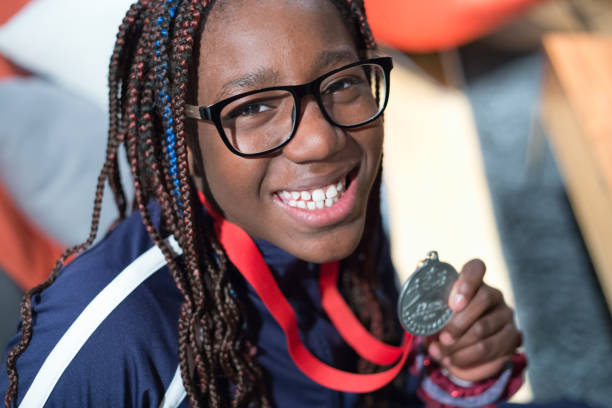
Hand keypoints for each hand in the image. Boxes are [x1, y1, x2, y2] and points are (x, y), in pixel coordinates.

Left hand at [426, 259, 521, 382]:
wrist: (463, 350)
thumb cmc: (445, 323)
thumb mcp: (435, 313)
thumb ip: (429, 307)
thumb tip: (417, 311)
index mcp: (473, 281)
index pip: (475, 268)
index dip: (465, 282)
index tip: (452, 303)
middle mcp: (493, 294)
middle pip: (482, 299)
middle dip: (457, 322)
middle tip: (442, 338)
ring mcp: (505, 315)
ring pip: (483, 328)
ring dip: (458, 344)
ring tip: (441, 352)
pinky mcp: (511, 337)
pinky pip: (489, 348)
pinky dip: (466, 357)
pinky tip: (452, 360)